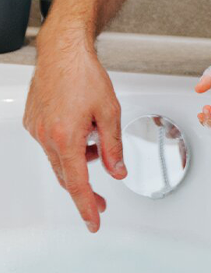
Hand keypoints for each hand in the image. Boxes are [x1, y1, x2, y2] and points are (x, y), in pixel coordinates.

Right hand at [23, 41, 126, 232]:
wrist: (62, 50)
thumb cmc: (84, 73)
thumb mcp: (110, 111)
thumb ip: (113, 146)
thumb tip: (117, 171)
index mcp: (67, 137)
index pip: (77, 184)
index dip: (87, 206)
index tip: (94, 222)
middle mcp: (47, 136)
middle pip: (66, 176)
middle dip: (85, 190)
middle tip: (101, 200)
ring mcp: (37, 129)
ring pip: (59, 159)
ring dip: (78, 161)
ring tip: (97, 144)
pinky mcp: (33, 122)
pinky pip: (51, 144)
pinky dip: (67, 145)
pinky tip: (81, 129)